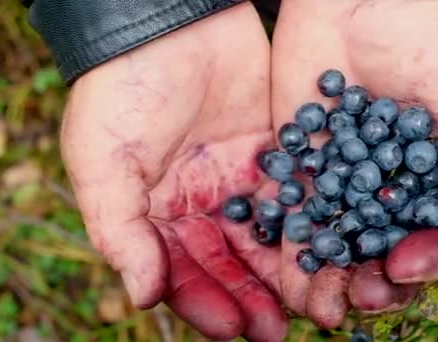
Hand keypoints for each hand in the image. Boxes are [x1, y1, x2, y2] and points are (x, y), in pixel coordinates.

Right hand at [60, 3, 286, 339]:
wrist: (171, 21)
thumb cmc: (121, 90)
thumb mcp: (101, 161)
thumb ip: (118, 230)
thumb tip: (142, 298)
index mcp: (156, 213)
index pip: (182, 271)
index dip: (206, 301)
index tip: (233, 329)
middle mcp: (200, 204)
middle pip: (230, 263)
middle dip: (253, 298)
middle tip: (280, 331)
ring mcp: (240, 180)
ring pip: (268, 237)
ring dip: (290, 273)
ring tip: (318, 303)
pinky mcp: (276, 153)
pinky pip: (297, 196)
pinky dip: (314, 223)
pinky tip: (335, 248)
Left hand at [271, 0, 437, 326]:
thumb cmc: (430, 30)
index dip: (432, 260)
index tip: (405, 266)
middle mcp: (394, 188)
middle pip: (388, 251)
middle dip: (375, 281)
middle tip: (359, 297)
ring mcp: (345, 179)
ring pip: (340, 242)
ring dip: (330, 277)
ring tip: (319, 302)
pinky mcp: (302, 165)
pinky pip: (295, 210)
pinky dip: (289, 241)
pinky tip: (283, 267)